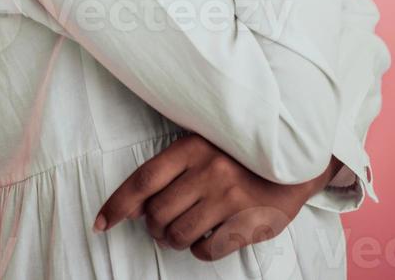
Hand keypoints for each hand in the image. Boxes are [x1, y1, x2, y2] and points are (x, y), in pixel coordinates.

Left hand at [92, 134, 334, 262]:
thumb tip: (132, 204)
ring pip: (178, 235)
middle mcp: (208, 170)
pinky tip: (211, 235)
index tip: (101, 223)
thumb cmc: (238, 151)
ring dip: (175, 239)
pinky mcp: (247, 222)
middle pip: (156, 215)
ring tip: (187, 228)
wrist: (294, 155)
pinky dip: (201, 249)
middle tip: (164, 222)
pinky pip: (207, 250)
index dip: (117, 205)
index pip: (143, 181)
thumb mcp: (204, 143)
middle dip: (154, 225)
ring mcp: (228, 197)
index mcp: (192, 147)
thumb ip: (170, 169)